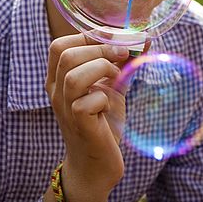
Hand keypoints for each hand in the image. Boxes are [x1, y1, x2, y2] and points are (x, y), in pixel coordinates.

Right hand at [46, 33, 128, 201]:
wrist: (96, 165)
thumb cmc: (103, 122)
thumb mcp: (112, 86)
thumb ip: (122, 63)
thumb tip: (145, 38)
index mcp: (59, 78)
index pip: (59, 45)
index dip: (87, 36)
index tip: (113, 38)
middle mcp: (56, 92)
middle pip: (66, 54)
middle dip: (99, 49)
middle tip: (122, 55)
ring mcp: (65, 109)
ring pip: (73, 76)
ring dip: (101, 69)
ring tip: (117, 76)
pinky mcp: (79, 125)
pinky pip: (86, 103)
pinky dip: (103, 97)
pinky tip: (109, 105)